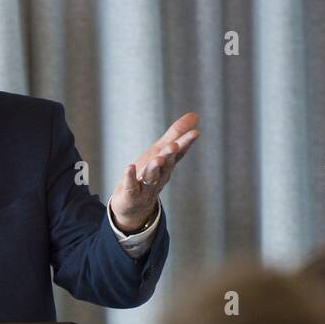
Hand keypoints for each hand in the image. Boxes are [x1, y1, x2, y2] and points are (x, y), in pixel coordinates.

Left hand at [109, 112, 200, 232]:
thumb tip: (195, 115)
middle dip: (170, 155)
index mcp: (167, 165)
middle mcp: (159, 176)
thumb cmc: (149, 175)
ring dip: (154, 168)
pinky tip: (129, 168)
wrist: (133, 207)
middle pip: (166, 164)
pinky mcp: (131, 195)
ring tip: (157, 159)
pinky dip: (130, 178)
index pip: (178, 152)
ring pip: (152, 177)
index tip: (195, 133)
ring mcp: (146, 187)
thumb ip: (176, 134)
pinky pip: (131, 186)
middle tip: (174, 146)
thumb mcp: (161, 153)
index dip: (186, 143)